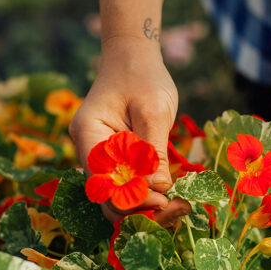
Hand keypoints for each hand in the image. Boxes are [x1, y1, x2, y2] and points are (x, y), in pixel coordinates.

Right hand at [70, 37, 191, 224]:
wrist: (134, 58)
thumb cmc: (142, 77)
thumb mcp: (153, 110)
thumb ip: (154, 151)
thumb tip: (159, 190)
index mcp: (88, 135)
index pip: (103, 182)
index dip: (131, 198)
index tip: (163, 199)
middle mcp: (90, 153)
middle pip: (108, 198)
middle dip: (141, 210)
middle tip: (178, 209)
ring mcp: (103, 160)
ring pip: (119, 199)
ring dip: (148, 208)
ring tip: (181, 206)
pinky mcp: (118, 163)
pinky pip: (129, 188)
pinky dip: (150, 196)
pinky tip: (175, 196)